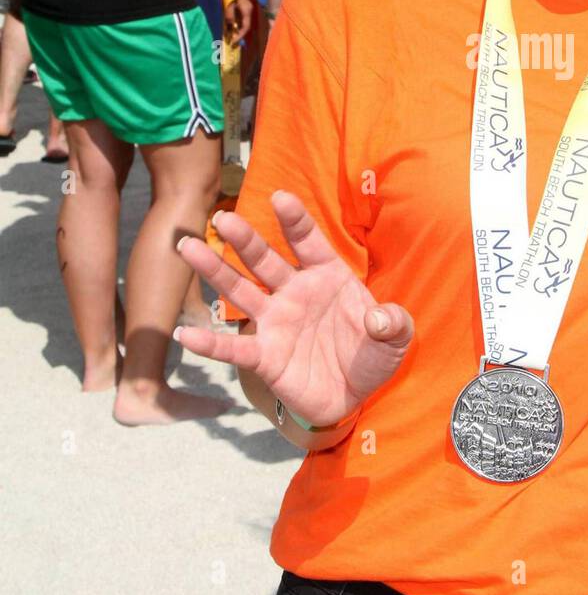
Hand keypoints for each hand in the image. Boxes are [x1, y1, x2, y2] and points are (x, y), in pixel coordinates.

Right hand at [175, 191, 413, 427]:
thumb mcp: (395, 338)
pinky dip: (210, 343)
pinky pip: (234, 347)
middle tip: (222, 218)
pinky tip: (185, 334)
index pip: (308, 241)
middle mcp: (295, 292)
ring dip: (215, 270)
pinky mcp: (265, 356)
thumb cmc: (372, 355)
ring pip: (240, 290)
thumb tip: (379, 319)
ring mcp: (276, 321)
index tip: (279, 197)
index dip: (294, 220)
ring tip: (188, 247)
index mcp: (328, 275)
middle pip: (265, 259)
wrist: (355, 396)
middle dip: (244, 238)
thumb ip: (394, 323)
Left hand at [223, 0, 252, 43]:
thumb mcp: (228, 5)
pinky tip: (230, 27)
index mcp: (247, 10)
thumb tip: (231, 26)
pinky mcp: (242, 6)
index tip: (233, 42)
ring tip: (229, 36)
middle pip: (245, 26)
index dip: (240, 36)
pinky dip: (236, 24)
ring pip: (243, 22)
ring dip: (237, 30)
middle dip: (239, 35)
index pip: (246, 27)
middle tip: (231, 42)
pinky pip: (240, 18)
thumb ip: (230, 16)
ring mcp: (246, 8)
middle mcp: (249, 10)